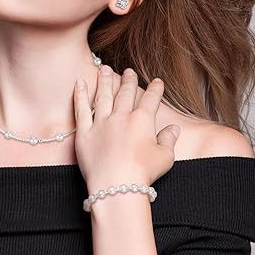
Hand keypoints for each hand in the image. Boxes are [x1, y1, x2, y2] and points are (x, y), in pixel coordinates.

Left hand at [73, 65, 180, 190]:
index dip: (155, 89)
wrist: (116, 185)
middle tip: (129, 71)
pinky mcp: (85, 132)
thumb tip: (174, 129)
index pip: (150, 99)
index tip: (157, 82)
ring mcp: (101, 122)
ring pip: (103, 96)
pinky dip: (80, 95)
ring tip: (104, 69)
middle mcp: (121, 117)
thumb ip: (168, 140)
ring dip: (105, 81)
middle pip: (125, 93)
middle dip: (128, 81)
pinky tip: (80, 82)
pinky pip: (81, 109)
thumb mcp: (165, 157)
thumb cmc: (143, 173)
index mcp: (142, 121)